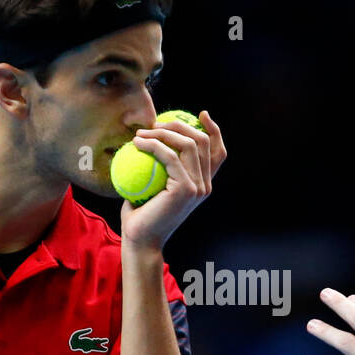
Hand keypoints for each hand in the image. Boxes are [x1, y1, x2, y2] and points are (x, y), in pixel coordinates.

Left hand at [119, 110, 226, 252]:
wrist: (141, 240)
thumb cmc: (141, 214)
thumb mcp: (154, 185)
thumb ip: (161, 165)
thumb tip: (152, 136)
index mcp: (203, 183)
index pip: (218, 152)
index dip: (214, 130)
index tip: (200, 114)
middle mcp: (206, 185)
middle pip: (202, 141)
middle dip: (179, 125)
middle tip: (154, 124)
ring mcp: (199, 187)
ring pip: (189, 144)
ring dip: (163, 132)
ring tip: (141, 133)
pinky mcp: (186, 189)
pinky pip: (169, 156)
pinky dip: (153, 144)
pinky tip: (136, 142)